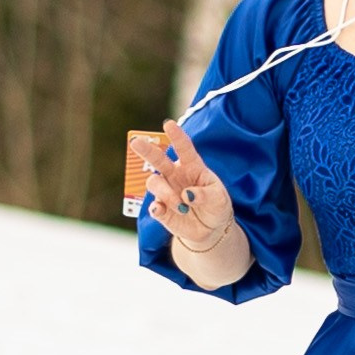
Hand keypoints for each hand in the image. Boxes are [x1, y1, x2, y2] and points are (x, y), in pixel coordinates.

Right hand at [134, 121, 237, 249]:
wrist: (211, 229)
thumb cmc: (216, 206)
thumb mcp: (219, 198)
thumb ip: (205, 194)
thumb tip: (187, 195)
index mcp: (192, 166)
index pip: (184, 148)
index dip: (176, 136)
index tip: (168, 124)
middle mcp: (175, 175)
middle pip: (158, 159)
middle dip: (146, 150)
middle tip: (135, 142)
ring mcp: (167, 191)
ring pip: (154, 183)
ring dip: (166, 193)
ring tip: (182, 207)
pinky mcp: (162, 210)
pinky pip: (153, 206)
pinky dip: (156, 208)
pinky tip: (160, 210)